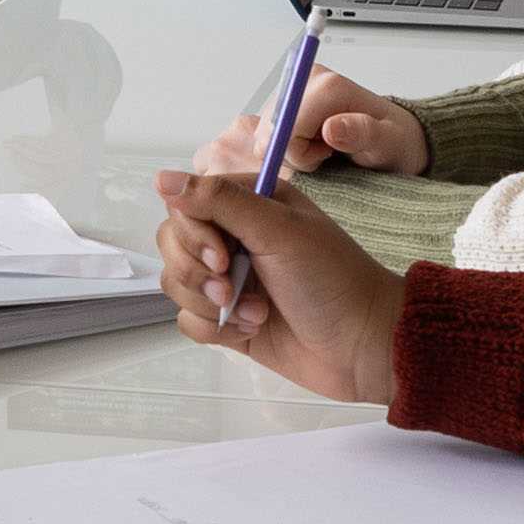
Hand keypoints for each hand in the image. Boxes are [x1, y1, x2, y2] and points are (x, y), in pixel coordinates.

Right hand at [152, 168, 402, 401]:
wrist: (362, 346)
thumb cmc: (332, 279)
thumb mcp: (278, 229)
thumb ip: (219, 200)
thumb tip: (161, 178)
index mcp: (249, 204)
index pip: (186, 205)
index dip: (193, 232)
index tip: (222, 256)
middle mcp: (235, 238)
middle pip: (172, 244)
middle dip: (197, 272)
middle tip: (233, 287)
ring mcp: (230, 280)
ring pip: (177, 284)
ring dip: (211, 304)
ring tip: (256, 312)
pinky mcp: (228, 320)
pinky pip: (188, 321)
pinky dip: (215, 330)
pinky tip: (252, 329)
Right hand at [194, 64, 423, 180]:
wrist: (392, 138)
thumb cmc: (393, 141)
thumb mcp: (389, 143)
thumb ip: (362, 133)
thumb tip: (332, 127)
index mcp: (326, 84)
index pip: (283, 128)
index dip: (299, 154)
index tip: (327, 156)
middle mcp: (302, 80)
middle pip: (266, 133)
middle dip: (291, 155)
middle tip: (325, 155)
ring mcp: (288, 92)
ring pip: (261, 138)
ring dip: (288, 154)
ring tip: (321, 152)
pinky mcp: (280, 106)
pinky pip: (263, 138)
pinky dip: (283, 151)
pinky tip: (308, 149)